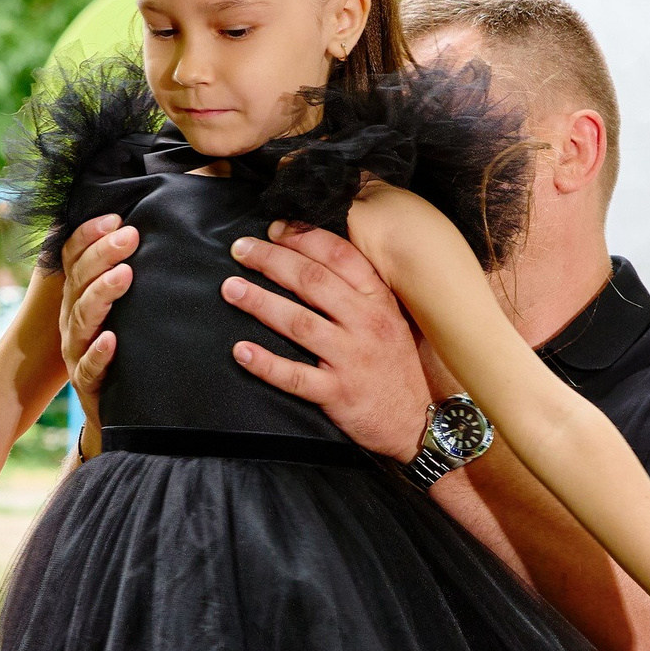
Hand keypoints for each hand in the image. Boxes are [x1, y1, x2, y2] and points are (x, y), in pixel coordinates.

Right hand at [59, 213, 137, 408]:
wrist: (113, 406)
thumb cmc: (124, 346)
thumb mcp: (121, 306)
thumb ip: (124, 271)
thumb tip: (143, 227)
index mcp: (78, 295)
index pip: (74, 257)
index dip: (89, 235)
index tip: (115, 217)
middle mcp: (72, 318)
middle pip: (80, 280)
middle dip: (102, 254)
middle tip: (130, 236)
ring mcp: (76, 349)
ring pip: (83, 317)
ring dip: (103, 293)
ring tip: (125, 275)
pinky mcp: (86, 381)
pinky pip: (89, 366)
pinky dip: (99, 352)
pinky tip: (112, 339)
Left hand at [223, 223, 431, 462]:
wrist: (418, 421)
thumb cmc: (396, 366)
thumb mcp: (391, 318)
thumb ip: (360, 290)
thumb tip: (316, 258)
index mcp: (378, 301)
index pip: (340, 257)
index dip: (304, 238)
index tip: (275, 229)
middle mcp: (366, 324)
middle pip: (312, 282)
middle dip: (271, 260)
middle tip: (241, 250)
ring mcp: (351, 359)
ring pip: (299, 323)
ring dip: (260, 302)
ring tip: (231, 288)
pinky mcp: (337, 393)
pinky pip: (295, 377)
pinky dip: (265, 364)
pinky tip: (241, 351)